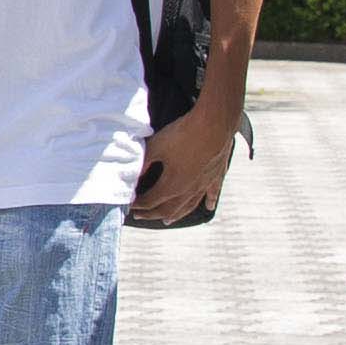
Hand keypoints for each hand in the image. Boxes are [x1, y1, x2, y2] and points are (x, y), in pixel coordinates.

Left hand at [131, 99, 239, 229]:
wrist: (214, 123)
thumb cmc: (183, 134)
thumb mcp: (156, 146)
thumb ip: (144, 163)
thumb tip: (131, 176)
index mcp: (172, 185)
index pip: (150, 202)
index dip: (138, 205)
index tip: (128, 205)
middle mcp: (189, 190)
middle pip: (168, 210)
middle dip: (151, 214)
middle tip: (140, 215)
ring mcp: (204, 185)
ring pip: (188, 206)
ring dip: (176, 215)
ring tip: (167, 221)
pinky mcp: (216, 175)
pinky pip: (212, 193)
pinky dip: (209, 202)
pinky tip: (208, 207)